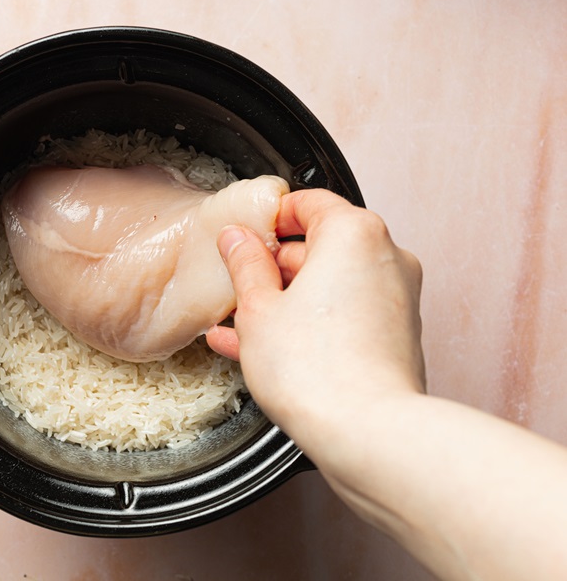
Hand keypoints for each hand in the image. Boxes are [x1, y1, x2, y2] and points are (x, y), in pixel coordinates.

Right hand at [206, 188, 425, 436]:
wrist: (368, 434)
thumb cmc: (317, 370)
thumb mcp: (258, 309)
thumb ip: (245, 265)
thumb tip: (238, 240)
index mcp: (354, 233)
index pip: (309, 202)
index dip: (270, 218)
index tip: (245, 236)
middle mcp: (386, 257)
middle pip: (321, 245)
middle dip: (275, 268)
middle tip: (239, 288)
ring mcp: (397, 298)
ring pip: (330, 285)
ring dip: (286, 300)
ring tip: (241, 327)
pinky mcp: (397, 336)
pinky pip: (345, 315)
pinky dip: (311, 323)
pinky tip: (267, 348)